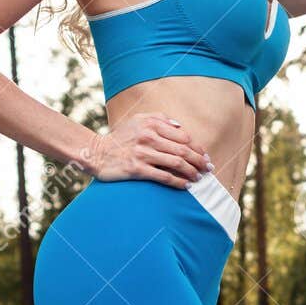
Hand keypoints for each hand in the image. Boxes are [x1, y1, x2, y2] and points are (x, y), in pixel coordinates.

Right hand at [88, 113, 213, 187]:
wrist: (97, 153)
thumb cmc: (119, 137)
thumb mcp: (137, 120)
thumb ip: (159, 119)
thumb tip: (180, 126)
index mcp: (151, 124)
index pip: (183, 135)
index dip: (197, 146)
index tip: (205, 155)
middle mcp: (149, 137)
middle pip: (183, 149)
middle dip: (199, 160)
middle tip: (209, 168)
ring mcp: (143, 153)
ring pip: (176, 163)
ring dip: (191, 171)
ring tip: (199, 178)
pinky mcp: (137, 169)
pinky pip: (164, 176)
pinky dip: (178, 181)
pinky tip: (186, 185)